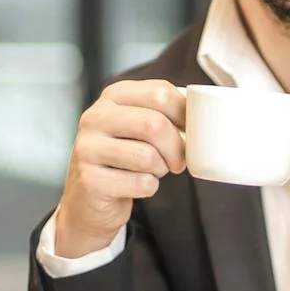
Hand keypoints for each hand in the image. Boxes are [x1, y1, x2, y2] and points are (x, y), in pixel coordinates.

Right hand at [54, 80, 186, 258]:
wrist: (89, 196)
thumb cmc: (124, 156)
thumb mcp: (139, 124)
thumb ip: (165, 112)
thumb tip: (201, 114)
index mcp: (114, 96)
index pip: (160, 93)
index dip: (185, 115)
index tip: (189, 131)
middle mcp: (96, 116)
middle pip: (155, 124)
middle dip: (176, 147)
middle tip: (178, 160)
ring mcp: (88, 147)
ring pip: (148, 156)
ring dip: (161, 168)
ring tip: (153, 170)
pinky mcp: (89, 179)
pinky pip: (140, 183)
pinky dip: (149, 187)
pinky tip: (136, 184)